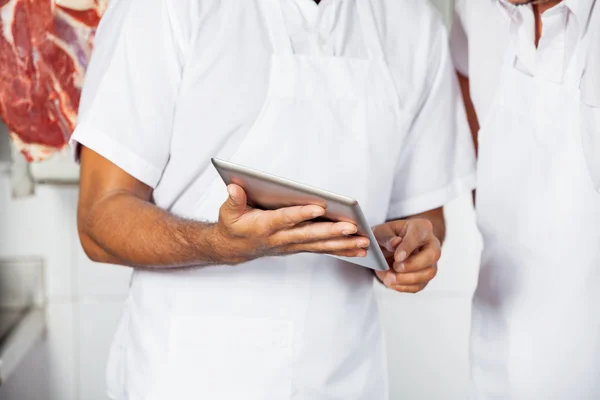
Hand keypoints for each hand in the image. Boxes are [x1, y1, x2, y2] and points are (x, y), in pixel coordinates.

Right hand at [213, 184, 369, 263]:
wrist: (233, 248)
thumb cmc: (233, 225)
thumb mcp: (228, 211)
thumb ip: (233, 199)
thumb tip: (234, 186)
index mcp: (264, 226)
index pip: (285, 219)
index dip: (301, 214)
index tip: (319, 208)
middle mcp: (281, 238)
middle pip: (309, 235)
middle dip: (331, 232)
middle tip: (351, 228)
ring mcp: (291, 244)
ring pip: (320, 245)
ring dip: (342, 244)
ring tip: (363, 242)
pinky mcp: (298, 247)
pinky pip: (321, 249)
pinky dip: (340, 249)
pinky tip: (358, 249)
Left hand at [373, 218, 440, 292]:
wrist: (386, 249)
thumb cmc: (386, 237)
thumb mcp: (381, 232)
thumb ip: (386, 237)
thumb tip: (395, 243)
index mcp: (421, 228)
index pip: (419, 235)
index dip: (409, 247)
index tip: (397, 257)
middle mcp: (431, 244)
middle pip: (433, 255)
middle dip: (413, 264)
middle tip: (395, 267)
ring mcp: (430, 262)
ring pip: (429, 273)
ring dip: (408, 279)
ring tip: (390, 278)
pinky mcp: (424, 277)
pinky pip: (420, 285)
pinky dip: (404, 287)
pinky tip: (392, 283)